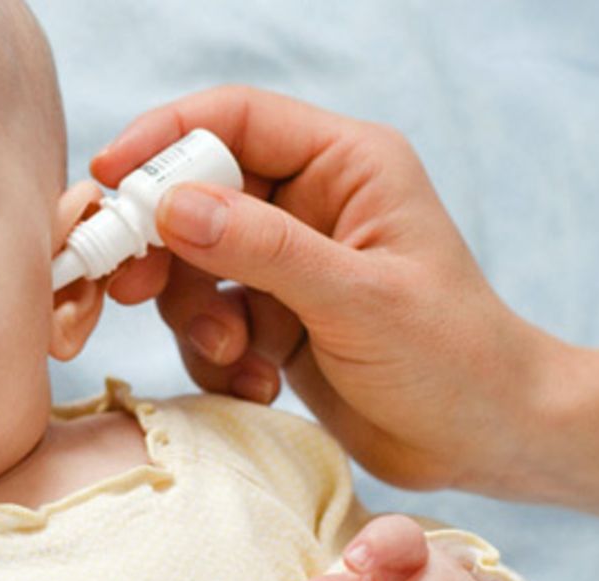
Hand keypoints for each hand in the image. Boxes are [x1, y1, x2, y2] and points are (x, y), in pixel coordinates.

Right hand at [89, 85, 561, 492]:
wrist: (488, 442)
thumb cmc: (453, 357)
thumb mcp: (357, 299)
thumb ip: (262, 248)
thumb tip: (169, 206)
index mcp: (344, 164)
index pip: (233, 119)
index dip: (164, 138)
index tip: (110, 175)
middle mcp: (309, 202)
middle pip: (194, 194)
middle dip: (161, 248)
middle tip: (129, 289)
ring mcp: (285, 262)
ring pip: (189, 267)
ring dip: (195, 319)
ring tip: (235, 358)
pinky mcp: (271, 318)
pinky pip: (204, 323)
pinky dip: (216, 358)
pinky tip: (260, 386)